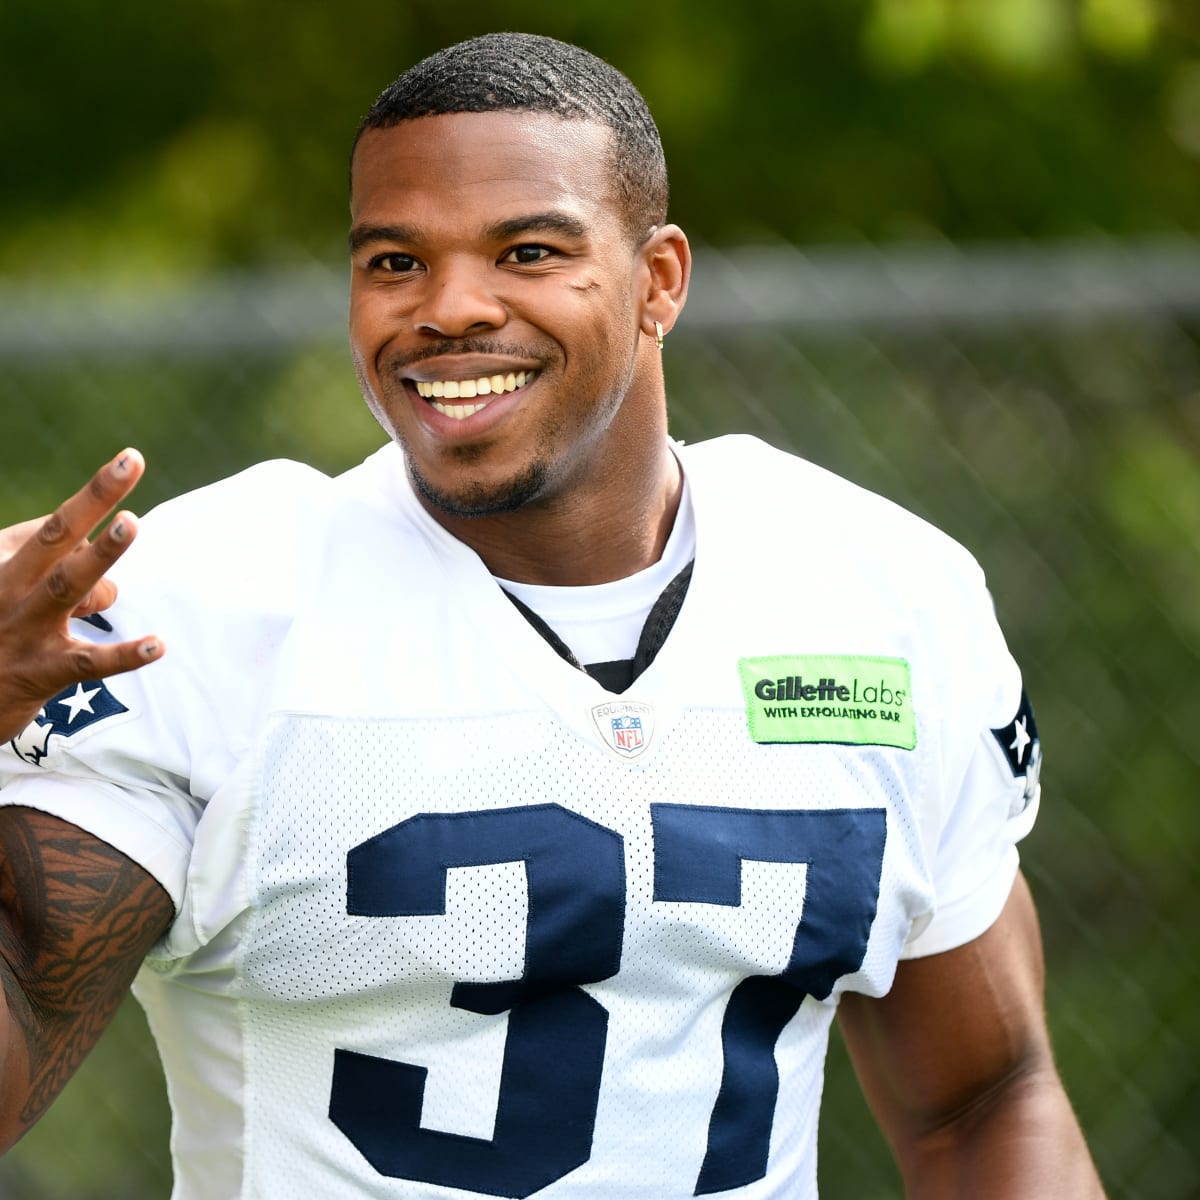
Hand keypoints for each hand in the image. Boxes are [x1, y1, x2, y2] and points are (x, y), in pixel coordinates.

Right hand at [0, 449, 163, 743]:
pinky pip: (88, 662)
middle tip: (131, 464)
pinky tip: (159, 645)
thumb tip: (95, 547)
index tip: (130, 463)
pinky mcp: (40, 672)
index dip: (94, 501)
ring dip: (101, 554)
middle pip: (56, 536)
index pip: (55, 529)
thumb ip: (50, 562)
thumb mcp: (4, 582)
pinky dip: (125, 654)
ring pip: (67, 585)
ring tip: (132, 524)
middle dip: (95, 499)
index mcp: (0, 560)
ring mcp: (24, 628)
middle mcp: (8, 587)